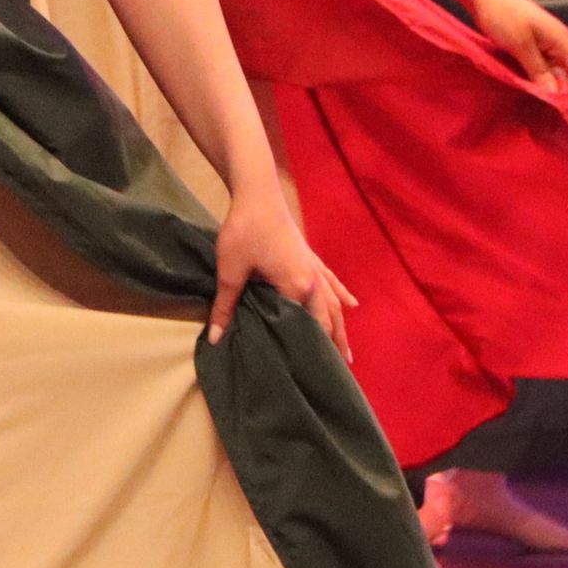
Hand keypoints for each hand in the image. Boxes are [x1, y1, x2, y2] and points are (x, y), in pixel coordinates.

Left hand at [211, 189, 356, 363]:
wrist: (257, 192)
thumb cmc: (244, 230)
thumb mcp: (231, 270)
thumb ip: (225, 307)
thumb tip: (215, 339)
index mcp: (297, 287)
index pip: (306, 327)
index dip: (308, 350)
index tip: (312, 375)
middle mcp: (313, 280)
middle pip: (327, 320)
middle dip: (332, 346)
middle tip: (337, 374)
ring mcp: (314, 267)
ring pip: (333, 304)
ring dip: (340, 327)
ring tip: (347, 354)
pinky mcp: (310, 255)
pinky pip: (331, 282)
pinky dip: (341, 295)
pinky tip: (352, 304)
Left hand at [468, 0, 567, 100]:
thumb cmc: (501, 15)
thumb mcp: (520, 45)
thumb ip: (539, 70)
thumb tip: (555, 95)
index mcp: (562, 39)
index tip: (554, 104)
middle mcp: (558, 42)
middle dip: (557, 90)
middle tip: (536, 102)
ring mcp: (544, 42)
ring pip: (553, 71)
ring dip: (543, 84)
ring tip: (526, 95)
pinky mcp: (531, 43)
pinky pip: (540, 65)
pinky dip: (533, 75)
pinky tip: (519, 82)